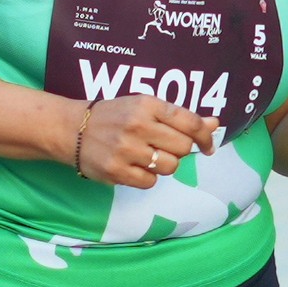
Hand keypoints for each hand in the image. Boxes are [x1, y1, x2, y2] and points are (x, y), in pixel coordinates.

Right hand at [73, 92, 217, 187]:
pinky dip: (147, 177)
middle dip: (179, 151)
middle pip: (182, 147)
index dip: (205, 137)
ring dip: (164, 165)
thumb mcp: (146, 108)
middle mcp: (138, 125)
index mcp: (148, 105)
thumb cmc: (115, 116)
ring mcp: (126, 149)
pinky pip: (150, 182)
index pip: (190, 123)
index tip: (207, 147)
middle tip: (163, 147)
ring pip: (169, 166)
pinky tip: (134, 166)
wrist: (72, 129)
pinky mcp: (117, 171)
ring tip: (147, 156)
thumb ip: (180, 117)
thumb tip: (214, 125)